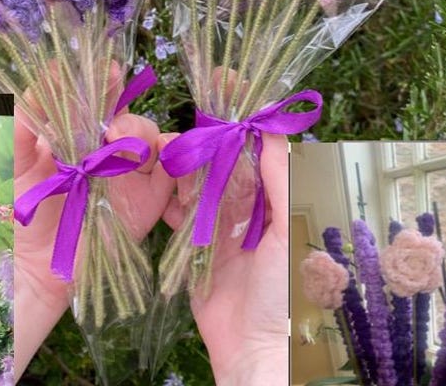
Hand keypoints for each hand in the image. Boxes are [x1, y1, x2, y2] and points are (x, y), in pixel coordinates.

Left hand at [13, 66, 174, 378]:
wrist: (31, 267)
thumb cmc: (15, 210)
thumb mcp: (13, 156)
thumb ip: (24, 116)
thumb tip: (47, 72)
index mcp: (76, 133)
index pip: (98, 97)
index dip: (106, 81)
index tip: (109, 71)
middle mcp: (106, 150)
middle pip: (130, 117)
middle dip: (127, 117)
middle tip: (112, 132)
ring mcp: (130, 175)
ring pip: (154, 138)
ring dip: (147, 136)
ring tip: (128, 154)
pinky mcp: (148, 201)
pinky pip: (175, 171)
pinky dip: (179, 159)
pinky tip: (163, 161)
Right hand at [163, 131, 288, 385]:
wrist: (257, 349)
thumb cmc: (285, 287)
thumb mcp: (290, 226)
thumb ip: (281, 177)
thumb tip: (270, 129)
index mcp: (275, 200)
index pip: (254, 153)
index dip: (235, 127)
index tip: (216, 97)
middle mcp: (247, 208)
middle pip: (221, 165)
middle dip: (201, 146)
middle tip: (178, 134)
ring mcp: (218, 227)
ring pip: (197, 185)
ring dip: (181, 169)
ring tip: (161, 154)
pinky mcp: (194, 247)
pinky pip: (179, 215)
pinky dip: (168, 200)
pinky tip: (156, 185)